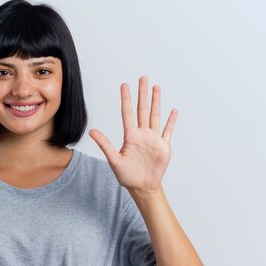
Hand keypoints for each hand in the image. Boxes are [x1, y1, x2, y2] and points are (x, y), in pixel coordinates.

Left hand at [89, 76, 177, 193]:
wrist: (142, 187)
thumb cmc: (127, 176)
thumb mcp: (114, 160)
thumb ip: (104, 144)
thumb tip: (92, 132)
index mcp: (130, 136)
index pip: (127, 113)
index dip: (126, 99)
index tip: (124, 85)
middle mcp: (142, 134)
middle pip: (142, 110)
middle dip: (142, 94)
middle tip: (143, 78)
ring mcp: (153, 139)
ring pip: (155, 116)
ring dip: (156, 102)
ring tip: (156, 88)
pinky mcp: (163, 146)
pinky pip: (168, 131)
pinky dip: (171, 121)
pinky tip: (173, 110)